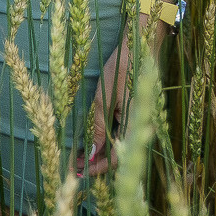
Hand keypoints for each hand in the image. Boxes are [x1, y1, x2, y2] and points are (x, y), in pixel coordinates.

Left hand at [78, 32, 148, 177]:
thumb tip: (91, 153)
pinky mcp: (135, 109)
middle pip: (119, 153)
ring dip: (101, 149)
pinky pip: (121, 130)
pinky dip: (107, 137)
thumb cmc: (121, 68)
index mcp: (135, 126)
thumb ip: (99, 127)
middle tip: (75, 164)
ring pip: (119, 142)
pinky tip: (94, 136)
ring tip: (80, 153)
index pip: (117, 158)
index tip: (80, 171)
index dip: (98, 167)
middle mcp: (139, 126)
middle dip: (96, 161)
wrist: (139, 44)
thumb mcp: (104, 98)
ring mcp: (138, 117)